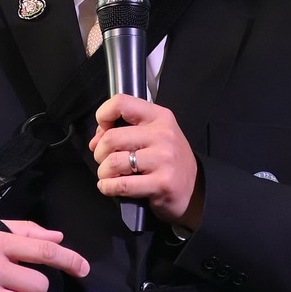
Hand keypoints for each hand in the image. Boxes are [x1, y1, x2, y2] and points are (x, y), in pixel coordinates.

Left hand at [90, 95, 203, 226]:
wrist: (195, 189)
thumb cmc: (169, 160)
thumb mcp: (154, 136)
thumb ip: (125, 131)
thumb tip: (95, 141)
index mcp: (159, 117)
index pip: (122, 102)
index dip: (103, 115)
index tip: (103, 130)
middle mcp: (163, 134)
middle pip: (112, 137)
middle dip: (100, 152)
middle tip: (104, 160)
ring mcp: (163, 159)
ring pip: (114, 162)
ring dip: (103, 172)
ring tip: (108, 176)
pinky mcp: (161, 183)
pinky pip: (122, 185)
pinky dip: (108, 187)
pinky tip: (109, 187)